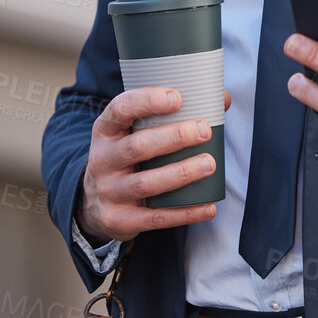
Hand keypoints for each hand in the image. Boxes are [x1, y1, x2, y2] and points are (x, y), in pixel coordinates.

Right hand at [77, 86, 231, 242]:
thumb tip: (222, 100)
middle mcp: (102, 160)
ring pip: (146, 183)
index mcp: (106, 130)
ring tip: (209, 164)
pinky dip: (185, 213)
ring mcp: (108, 191)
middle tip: (205, 131)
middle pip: (137, 147)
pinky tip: (209, 207)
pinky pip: (155, 218)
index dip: (147, 101)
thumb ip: (171, 115)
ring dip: (181, 173)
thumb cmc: (128, 156)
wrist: (95, 203)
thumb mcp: (134, 132)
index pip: (120, 109)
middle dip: (174, 138)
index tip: (178, 98)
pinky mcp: (119, 219)